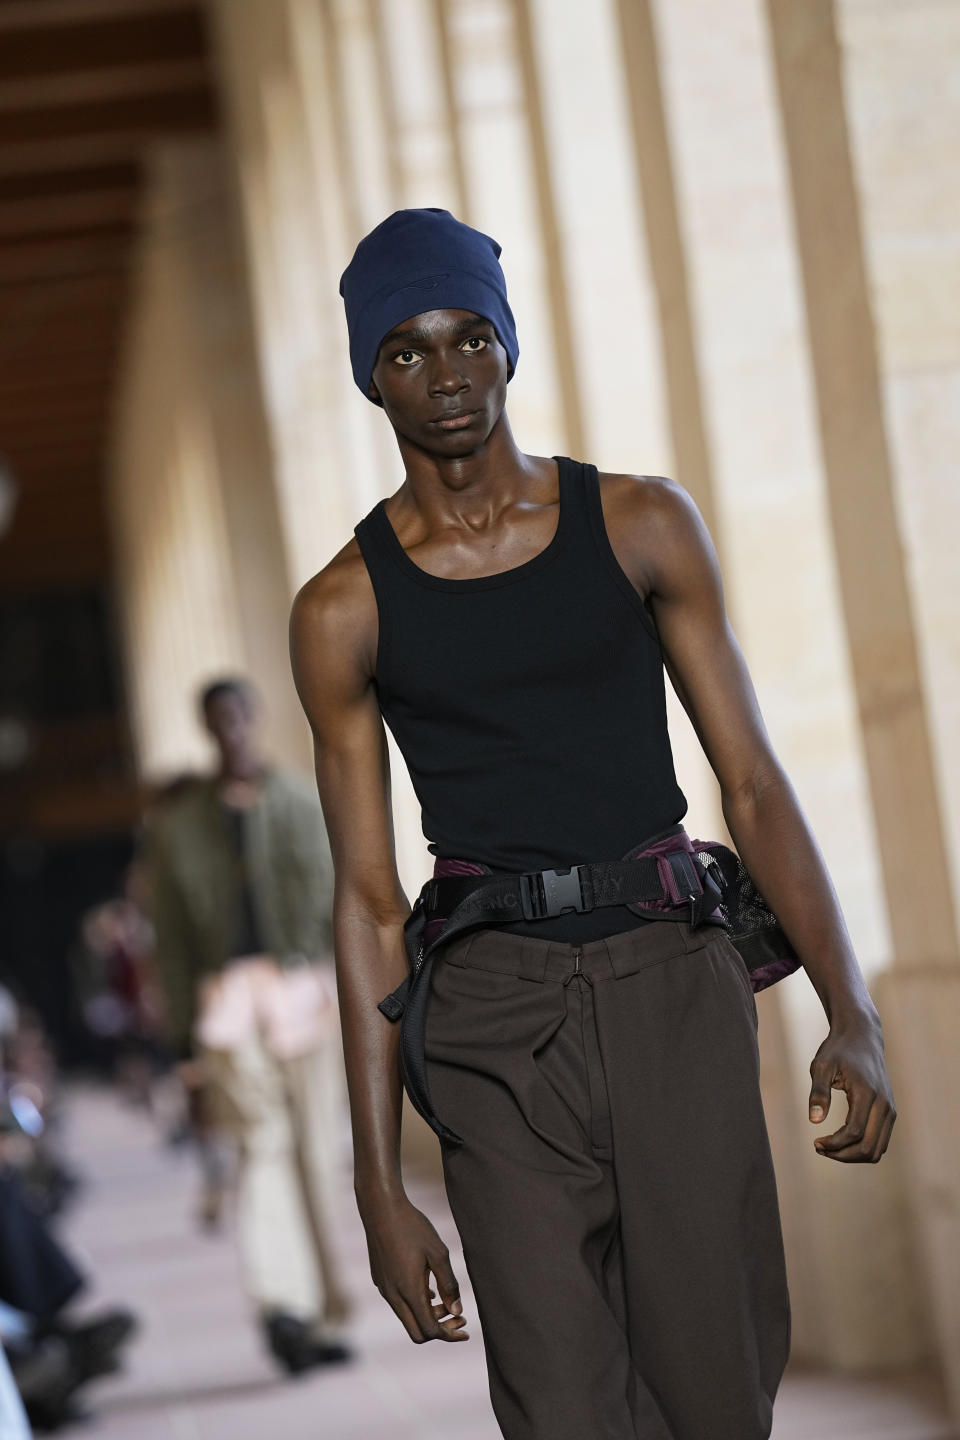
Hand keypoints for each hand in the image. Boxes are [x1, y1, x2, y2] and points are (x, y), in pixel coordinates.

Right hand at [360, 1193, 468, 1342]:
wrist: (380, 1207)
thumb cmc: (412, 1227)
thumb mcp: (438, 1253)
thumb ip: (449, 1284)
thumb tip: (457, 1311)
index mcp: (409, 1291)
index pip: (430, 1330)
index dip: (449, 1334)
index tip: (465, 1329)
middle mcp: (393, 1295)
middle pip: (417, 1332)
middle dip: (439, 1330)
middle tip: (458, 1318)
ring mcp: (384, 1288)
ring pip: (407, 1317)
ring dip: (427, 1316)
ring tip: (446, 1302)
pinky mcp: (380, 1279)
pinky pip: (399, 1303)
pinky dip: (415, 1304)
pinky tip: (428, 1288)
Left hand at [808, 1012, 896, 1162]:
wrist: (862, 1036)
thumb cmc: (838, 1050)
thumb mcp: (821, 1066)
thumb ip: (818, 1092)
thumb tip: (814, 1121)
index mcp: (868, 1094)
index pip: (854, 1132)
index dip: (834, 1144)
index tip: (815, 1142)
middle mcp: (884, 1105)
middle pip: (869, 1148)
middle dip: (842, 1154)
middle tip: (819, 1147)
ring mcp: (890, 1110)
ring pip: (877, 1149)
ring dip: (853, 1155)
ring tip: (828, 1147)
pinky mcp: (889, 1112)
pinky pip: (880, 1142)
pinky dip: (862, 1148)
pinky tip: (841, 1141)